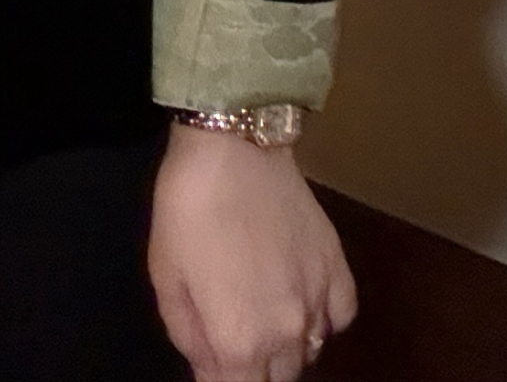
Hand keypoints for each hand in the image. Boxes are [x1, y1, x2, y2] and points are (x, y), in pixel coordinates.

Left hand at [148, 121, 356, 380]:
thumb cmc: (187, 210)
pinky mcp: (339, 270)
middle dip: (255, 369)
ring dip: (287, 348)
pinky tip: (302, 298)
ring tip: (263, 315)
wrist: (232, 147)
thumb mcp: (166, 277)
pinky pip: (341, 317)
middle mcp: (287, 335)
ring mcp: (319, 303)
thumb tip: (208, 368)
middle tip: (234, 335)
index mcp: (239, 344)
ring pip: (310, 353)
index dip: (221, 380)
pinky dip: (324, 319)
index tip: (215, 362)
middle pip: (278, 379)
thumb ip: (188, 337)